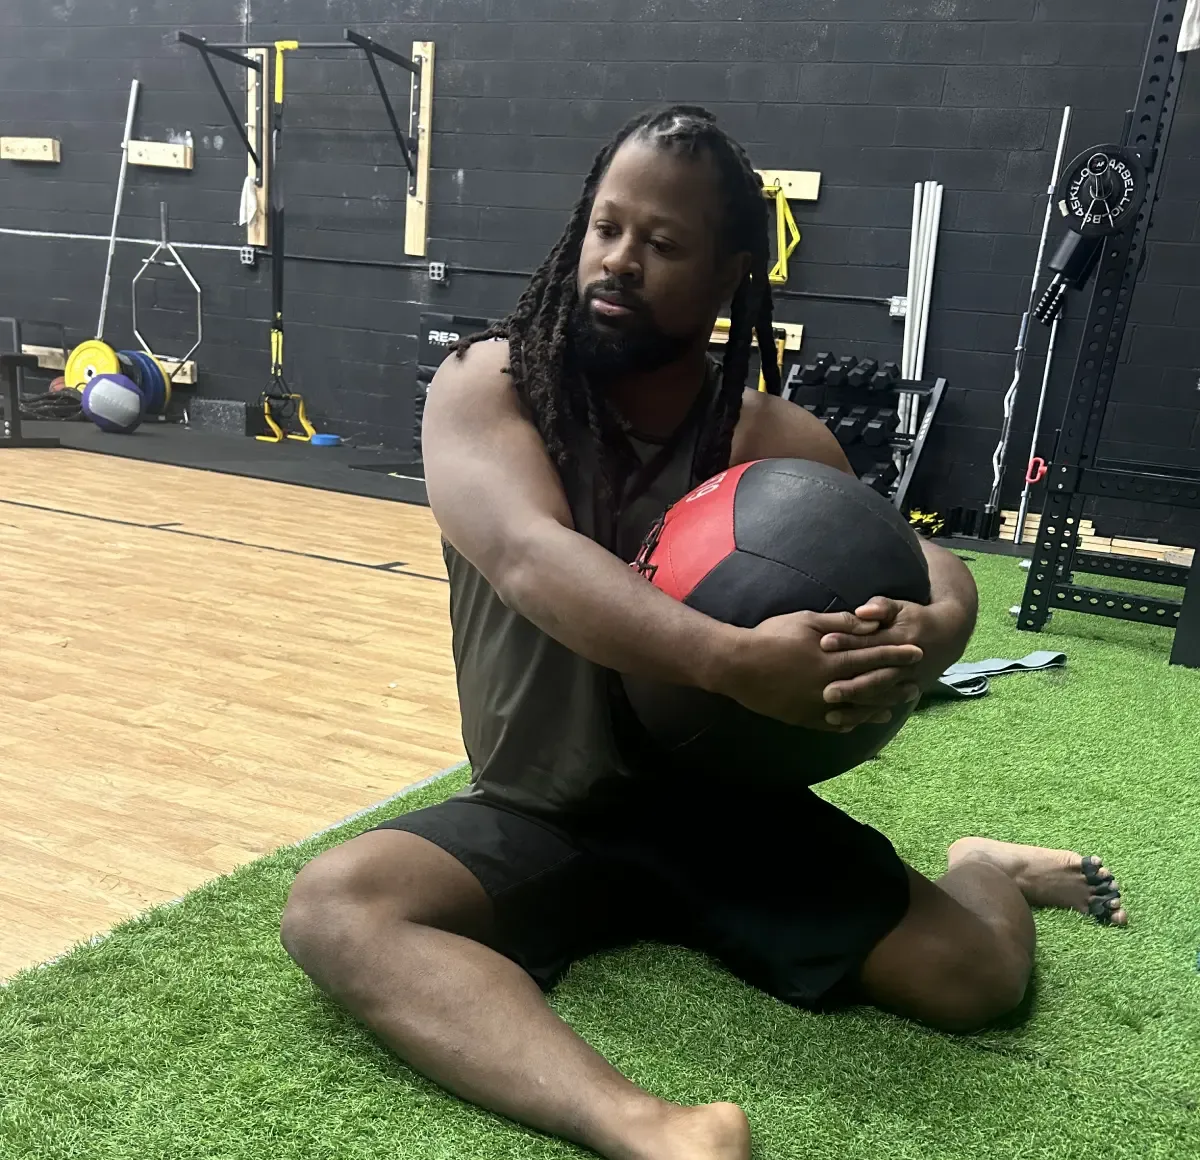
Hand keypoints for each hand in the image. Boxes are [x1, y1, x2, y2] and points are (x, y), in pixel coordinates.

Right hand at [713, 609, 923, 731]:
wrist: (737, 665)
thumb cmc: (770, 636)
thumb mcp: (806, 620)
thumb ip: (841, 623)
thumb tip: (870, 623)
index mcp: (833, 659)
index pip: (874, 656)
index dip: (896, 655)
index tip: (916, 652)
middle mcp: (830, 685)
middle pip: (871, 686)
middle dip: (895, 684)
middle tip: (916, 685)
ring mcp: (817, 705)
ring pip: (856, 709)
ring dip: (877, 707)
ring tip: (894, 707)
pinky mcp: (803, 718)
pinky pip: (832, 724)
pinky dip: (849, 723)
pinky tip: (859, 721)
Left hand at [818, 597, 970, 713]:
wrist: (949, 637)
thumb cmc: (915, 618)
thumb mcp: (900, 607)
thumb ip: (881, 607)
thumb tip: (862, 612)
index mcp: (901, 639)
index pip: (870, 641)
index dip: (847, 642)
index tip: (824, 643)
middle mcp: (905, 664)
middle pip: (876, 677)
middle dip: (851, 686)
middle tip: (825, 692)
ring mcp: (907, 682)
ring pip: (880, 698)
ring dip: (856, 708)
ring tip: (829, 715)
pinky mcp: (906, 694)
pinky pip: (884, 708)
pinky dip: (866, 717)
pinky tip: (845, 725)